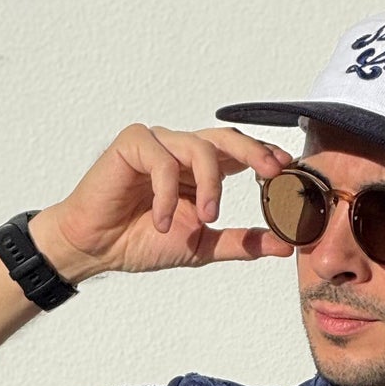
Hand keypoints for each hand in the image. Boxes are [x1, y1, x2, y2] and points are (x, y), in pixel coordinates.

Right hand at [29, 124, 300, 281]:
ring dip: (209, 185)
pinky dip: (167, 194)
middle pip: (226, 137)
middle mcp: (182, 150)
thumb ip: (241, 242)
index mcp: (201, 170)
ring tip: (206, 218)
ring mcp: (158, 144)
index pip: (240, 153)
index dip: (265, 157)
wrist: (96, 248)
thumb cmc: (142, 241)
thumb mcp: (202, 246)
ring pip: (198, 147)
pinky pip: (161, 160)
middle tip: (272, 172)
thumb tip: (284, 245)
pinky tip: (161, 222)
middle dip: (254, 151)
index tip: (288, 172)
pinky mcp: (133, 144)